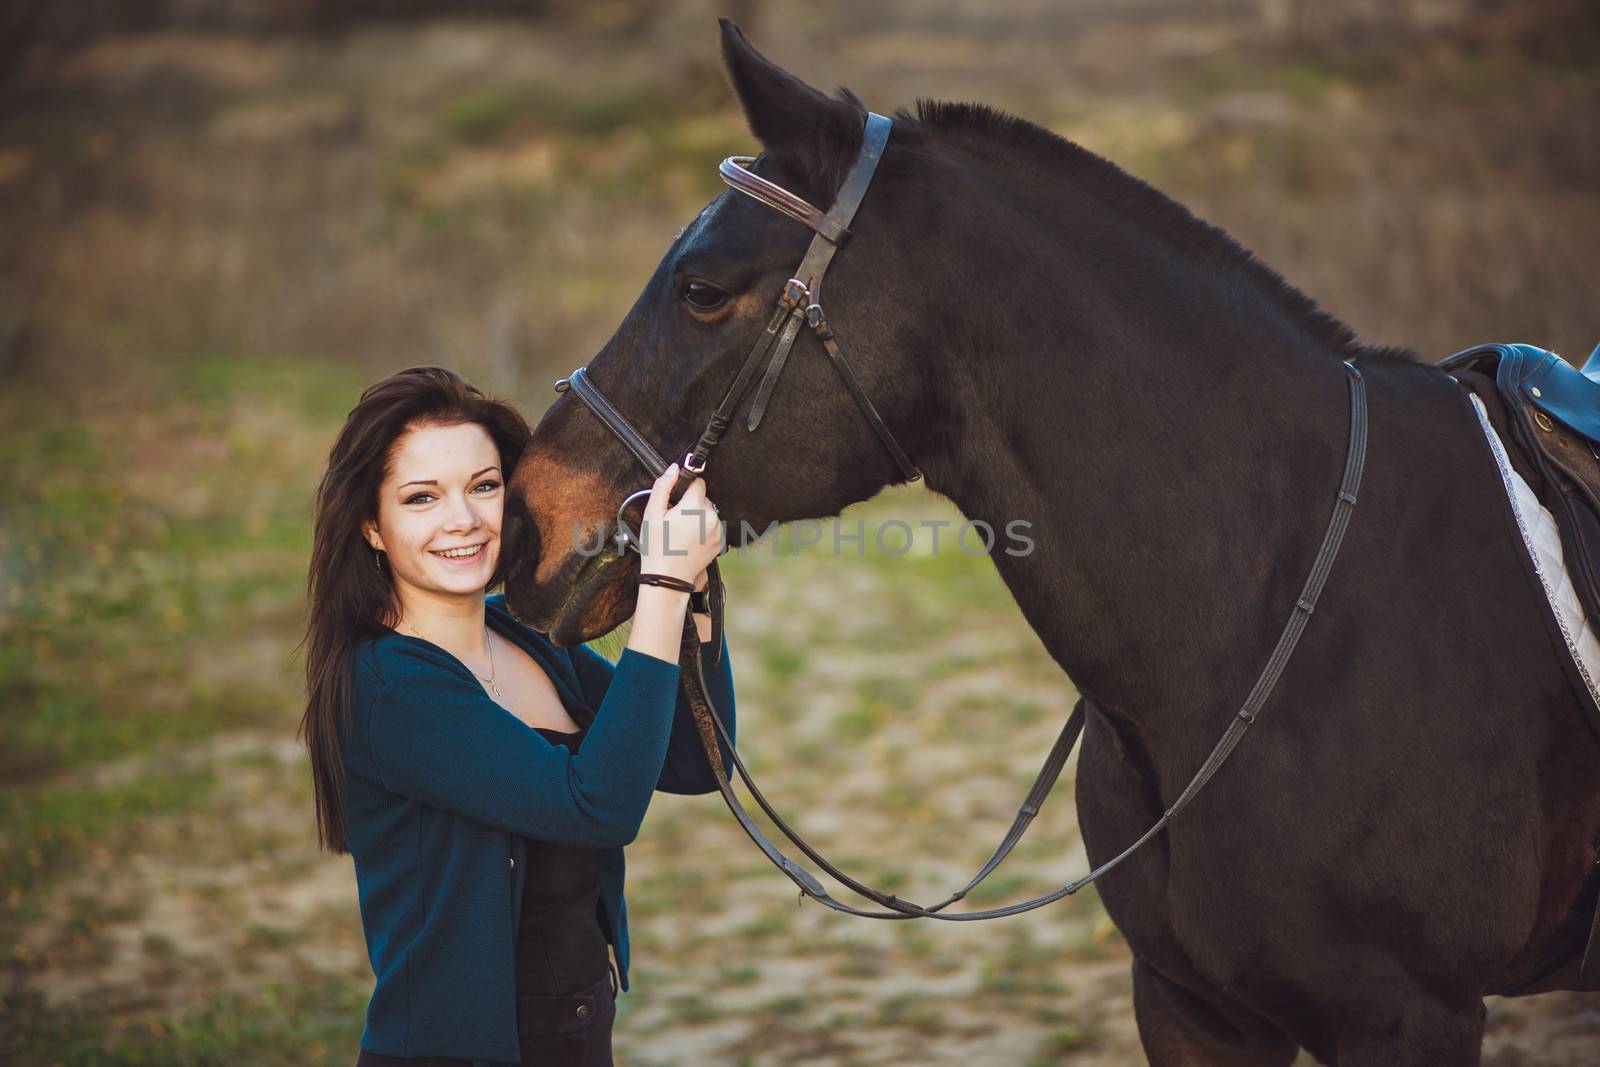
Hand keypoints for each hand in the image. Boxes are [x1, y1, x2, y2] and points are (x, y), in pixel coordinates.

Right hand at [638, 464, 723, 583]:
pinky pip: (713, 525)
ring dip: (698, 516)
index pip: (698, 482)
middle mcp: (711, 517)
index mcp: (695, 507)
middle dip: (690, 504)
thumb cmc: (657, 548)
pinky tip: (690, 540)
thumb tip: (674, 469)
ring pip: (708, 512)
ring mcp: (718, 530)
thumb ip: (663, 487)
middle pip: (703, 498)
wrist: (668, 579)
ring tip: (682, 532)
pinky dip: (704, 528)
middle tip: (674, 520)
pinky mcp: (721, 542)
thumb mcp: (652, 514)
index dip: (684, 489)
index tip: (674, 501)